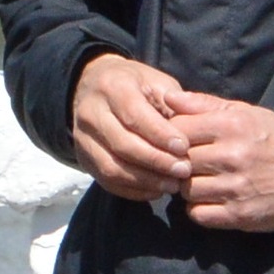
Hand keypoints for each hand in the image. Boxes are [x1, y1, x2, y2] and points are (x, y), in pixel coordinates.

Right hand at [68, 52, 192, 201]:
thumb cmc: (135, 85)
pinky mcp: (83, 158)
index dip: (160, 135)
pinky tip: (156, 190)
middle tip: (183, 170)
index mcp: (111, 86)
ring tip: (172, 184)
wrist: (94, 87)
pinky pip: (107, 181)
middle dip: (156, 161)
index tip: (184, 148)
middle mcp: (91, 112)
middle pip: (123, 145)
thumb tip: (191, 132)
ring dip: (146, 181)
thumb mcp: (157, 82)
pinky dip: (133, 191)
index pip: (135, 115)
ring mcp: (82, 138)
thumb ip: (174, 104)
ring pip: (112, 168)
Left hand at [172, 91, 273, 232]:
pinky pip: (198, 214)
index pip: (178, 130)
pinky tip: (211, 200)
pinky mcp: (238, 215)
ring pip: (186, 190)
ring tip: (204, 182)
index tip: (181, 143)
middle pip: (180, 161)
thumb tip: (167, 97)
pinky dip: (200, 209)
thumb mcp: (244, 113)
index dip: (173, 137)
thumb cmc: (271, 140)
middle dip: (181, 164)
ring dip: (189, 188)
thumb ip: (204, 104)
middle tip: (192, 165)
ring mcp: (236, 188)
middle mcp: (233, 156)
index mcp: (232, 126)